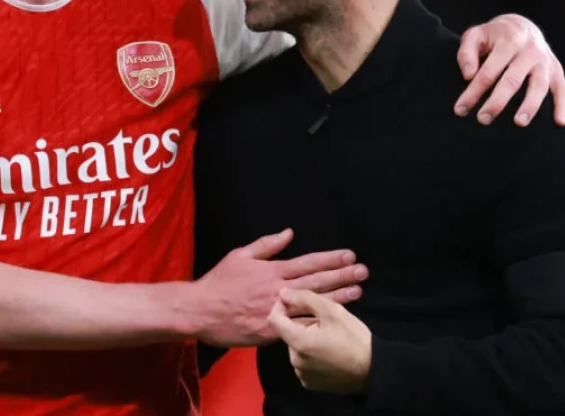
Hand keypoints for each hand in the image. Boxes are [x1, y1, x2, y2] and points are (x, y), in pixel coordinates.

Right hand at [192, 229, 367, 347]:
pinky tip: (335, 321)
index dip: (330, 259)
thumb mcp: (240, 256)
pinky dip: (317, 323)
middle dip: (342, 276)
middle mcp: (279, 290)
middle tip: (363, 271)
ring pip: (312, 304)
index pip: (308, 262)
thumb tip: (289, 233)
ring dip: (338, 297)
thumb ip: (266, 245)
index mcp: (272, 271)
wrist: (201, 311)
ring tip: (358, 291)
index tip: (350, 255)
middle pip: (316, 281)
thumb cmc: (220, 282)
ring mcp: (277, 312)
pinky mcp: (272, 331)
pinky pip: (299, 327)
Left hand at [267, 288, 372, 393]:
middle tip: (323, 320)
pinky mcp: (310, 384)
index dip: (281, 306)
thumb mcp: (333, 311)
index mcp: (298, 342)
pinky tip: (329, 351)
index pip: (273, 320)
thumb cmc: (354, 339)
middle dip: (300, 323)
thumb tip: (282, 293)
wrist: (374, 370)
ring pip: (296, 348)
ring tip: (329, 336)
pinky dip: (311, 354)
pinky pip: (304, 363)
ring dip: (306, 338)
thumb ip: (305, 299)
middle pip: (288, 334)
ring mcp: (302, 375)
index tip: (295, 301)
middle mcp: (295, 361)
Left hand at [453, 14, 564, 126]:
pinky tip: (559, 122)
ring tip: (519, 123)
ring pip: (539, 85)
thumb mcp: (475, 35)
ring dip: (530, 105)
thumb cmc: (493, 36)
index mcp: (508, 41)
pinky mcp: (556, 70)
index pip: (488, 71)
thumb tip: (468, 76)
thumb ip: (466, 53)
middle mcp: (529, 51)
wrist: (522, 25)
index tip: (461, 109)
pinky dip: (562, 105)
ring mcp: (545, 61)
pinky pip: (563, 89)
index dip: (474, 91)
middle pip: (513, 80)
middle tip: (483, 119)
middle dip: (497, 101)